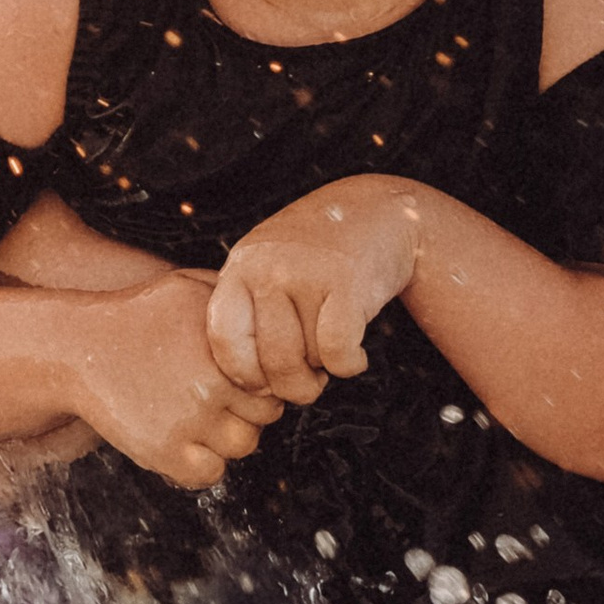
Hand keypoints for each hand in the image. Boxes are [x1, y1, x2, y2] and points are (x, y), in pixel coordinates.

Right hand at [65, 271, 283, 489]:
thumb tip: (270, 308)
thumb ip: (231, 295)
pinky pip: (208, 474)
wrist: (78, 347)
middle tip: (215, 401)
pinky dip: (200, 465)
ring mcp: (188, 420)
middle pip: (263, 417)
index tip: (236, 381)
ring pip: (241, 447)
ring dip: (225, 439)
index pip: (274, 380)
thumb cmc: (136, 316)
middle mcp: (212, 383)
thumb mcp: (185, 286)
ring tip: (199, 420)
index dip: (258, 383)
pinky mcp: (162, 451)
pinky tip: (183, 443)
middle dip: (245, 411)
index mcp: (224, 347)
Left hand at [205, 179, 423, 397]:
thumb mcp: (270, 268)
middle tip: (307, 383)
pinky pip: (337, 351)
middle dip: (292, 387)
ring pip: (306, 358)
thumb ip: (252, 314)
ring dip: (324, 370)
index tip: (264, 385)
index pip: (223, 339)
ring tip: (329, 353)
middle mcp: (267, 267)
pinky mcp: (346, 282)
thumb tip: (254, 393)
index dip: (243, 375)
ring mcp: (305, 272)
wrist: (380, 210)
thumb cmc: (319, 257)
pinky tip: (355, 357)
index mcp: (240, 267)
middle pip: (269, 361)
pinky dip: (349, 366)